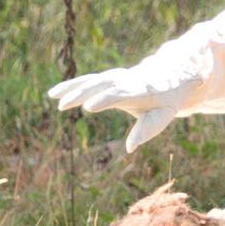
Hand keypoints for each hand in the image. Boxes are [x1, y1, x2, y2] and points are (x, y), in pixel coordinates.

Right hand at [48, 64, 204, 153]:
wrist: (170, 77)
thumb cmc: (165, 102)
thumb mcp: (162, 117)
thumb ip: (146, 131)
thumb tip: (130, 148)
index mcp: (139, 90)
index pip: (119, 94)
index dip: (104, 99)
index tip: (88, 106)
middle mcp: (125, 80)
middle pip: (101, 85)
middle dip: (82, 94)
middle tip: (64, 104)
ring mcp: (115, 77)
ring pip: (91, 80)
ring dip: (72, 88)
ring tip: (53, 97)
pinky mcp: (107, 78)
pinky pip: (87, 81)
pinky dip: (71, 85)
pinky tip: (54, 93)